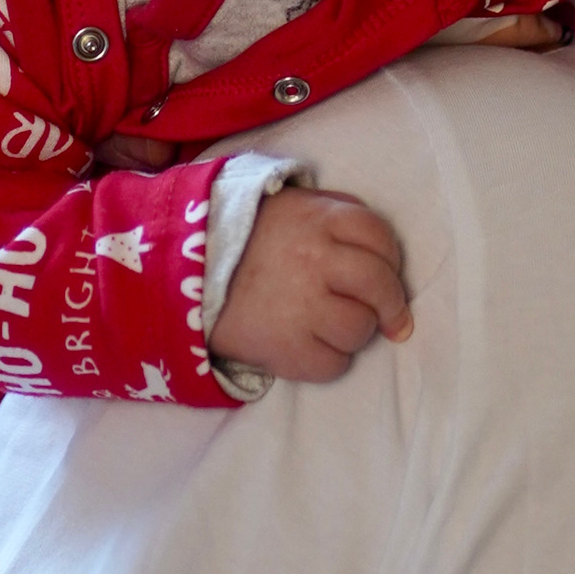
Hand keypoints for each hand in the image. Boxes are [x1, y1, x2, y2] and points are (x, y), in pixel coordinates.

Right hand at [210, 186, 411, 382]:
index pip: (379, 235)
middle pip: (379, 284)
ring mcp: (301, 306)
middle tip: (391, 318)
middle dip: (391, 305)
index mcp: (317, 219)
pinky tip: (311, 346)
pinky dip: (330, 361)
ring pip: (360, 329)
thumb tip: (386, 256)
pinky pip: (334, 365)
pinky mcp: (285, 348)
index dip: (391, 259)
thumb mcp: (292, 208)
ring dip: (356, 333)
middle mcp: (314, 259)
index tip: (388, 274)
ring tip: (332, 327)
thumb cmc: (248, 240)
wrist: (183, 273)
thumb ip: (338, 216)